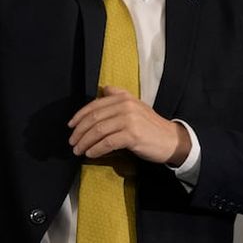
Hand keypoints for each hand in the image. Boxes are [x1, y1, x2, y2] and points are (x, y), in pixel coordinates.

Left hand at [68, 86, 191, 165]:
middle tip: (72, 142)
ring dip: (85, 142)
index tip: (71, 126)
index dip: (79, 116)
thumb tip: (103, 89)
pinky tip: (90, 154)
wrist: (172, 140)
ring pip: (98, 131)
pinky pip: (107, 142)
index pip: (94, 105)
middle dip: (79, 131)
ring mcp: (129, 120)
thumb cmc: (150, 126)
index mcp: (123, 97)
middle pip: (94, 118)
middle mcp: (125, 105)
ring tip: (78, 151)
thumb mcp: (135, 105)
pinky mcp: (132, 135)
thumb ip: (119, 96)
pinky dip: (96, 149)